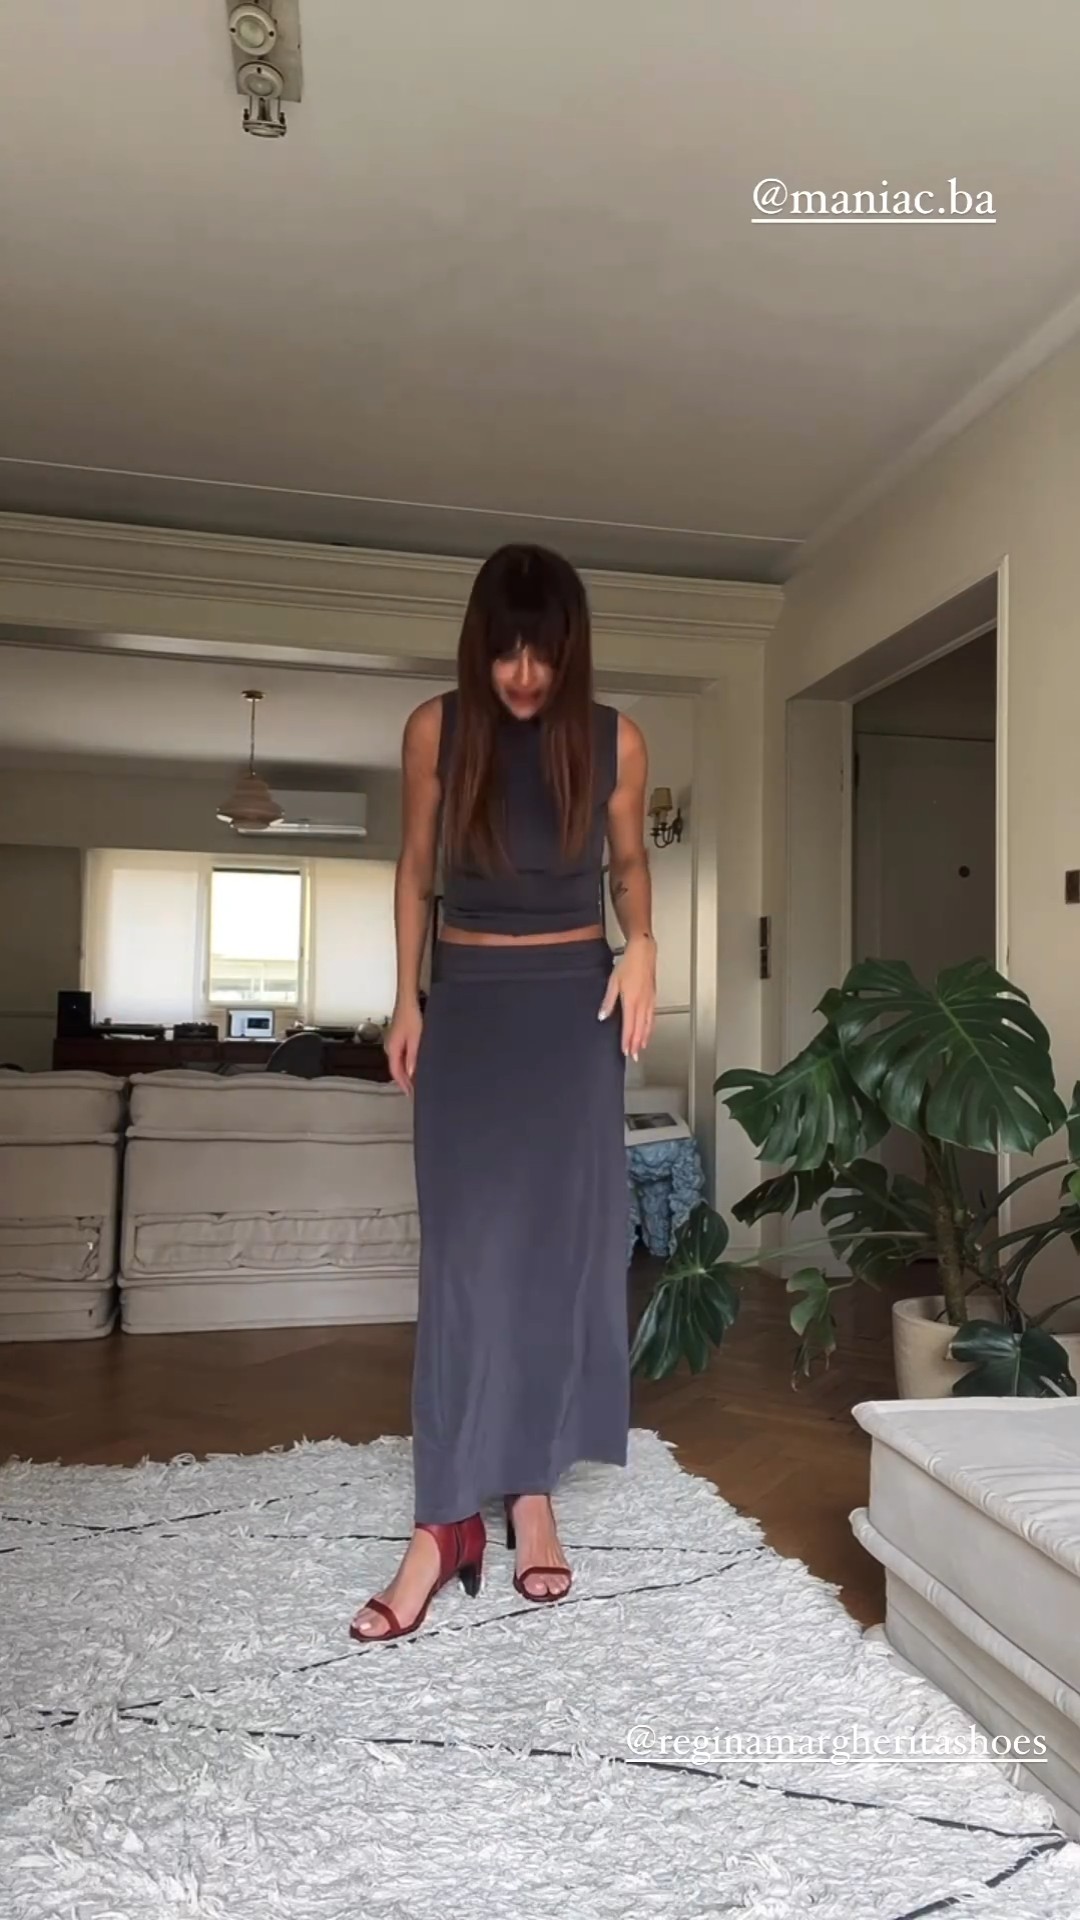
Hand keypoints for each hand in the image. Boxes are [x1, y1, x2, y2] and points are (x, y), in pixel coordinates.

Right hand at [385, 997, 422, 1093]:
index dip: (403, 1084)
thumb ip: (413, 1057)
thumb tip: (411, 1073)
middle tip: (413, 1090)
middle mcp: (390, 1046)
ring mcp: (393, 1042)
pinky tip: (414, 1064)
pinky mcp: (398, 1037)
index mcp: (393, 1048)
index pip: (396, 1072)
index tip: (409, 1093)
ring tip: (415, 1080)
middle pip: (396, 1068)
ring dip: (406, 1071)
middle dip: (404, 1080)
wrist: (408, 1000)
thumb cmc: (411, 1015)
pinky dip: (406, 1062)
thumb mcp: (415, 1039)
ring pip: (398, 1062)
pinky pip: (400, 1055)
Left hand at [599, 934, 655, 1060]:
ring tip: (641, 1048)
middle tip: (634, 1056)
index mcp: (631, 1001)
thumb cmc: (629, 964)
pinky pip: (652, 1017)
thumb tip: (602, 1016)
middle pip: (640, 1029)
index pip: (629, 1026)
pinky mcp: (653, 997)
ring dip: (644, 1038)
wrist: (643, 952)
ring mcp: (649, 1001)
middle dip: (636, 1044)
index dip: (627, 1041)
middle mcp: (642, 1004)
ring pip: (648, 1025)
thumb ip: (608, 1001)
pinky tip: (648, 1031)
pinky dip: (650, 1028)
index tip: (625, 1051)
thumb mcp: (613, 982)